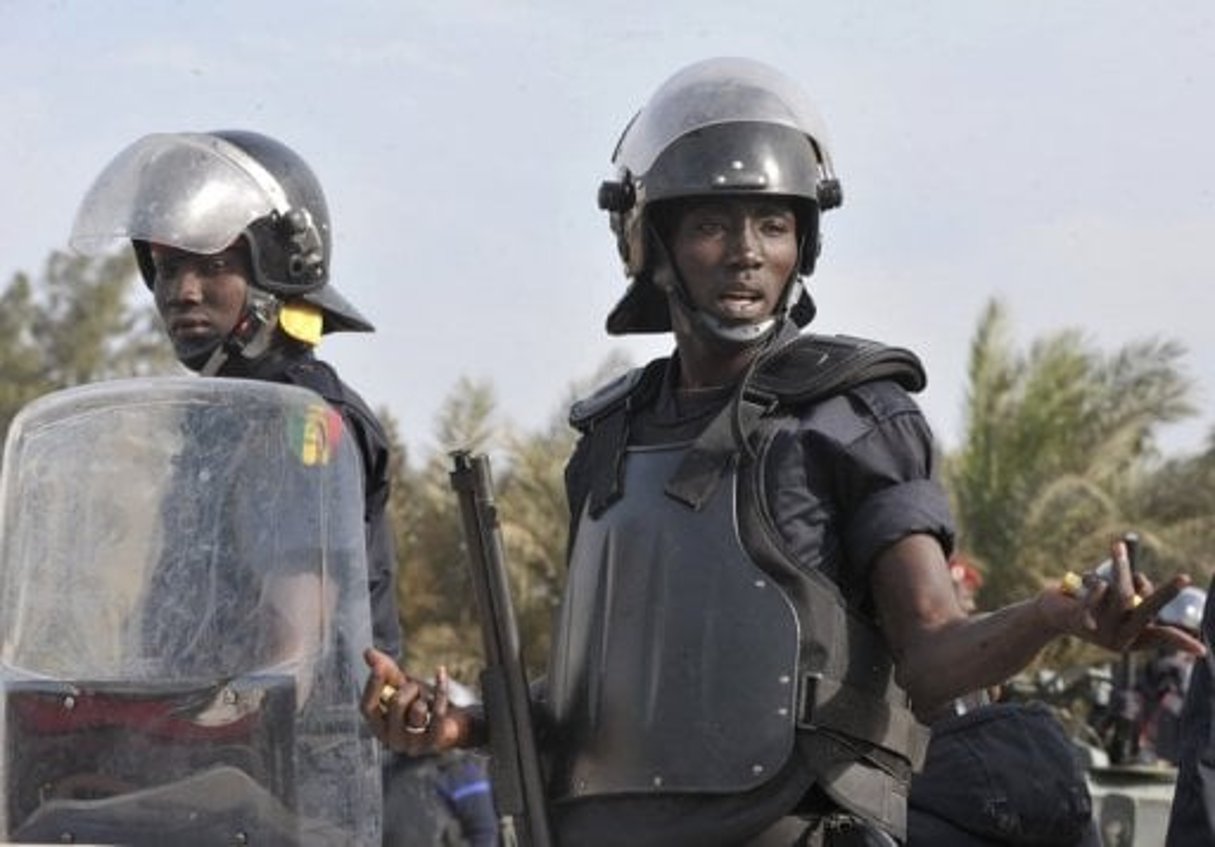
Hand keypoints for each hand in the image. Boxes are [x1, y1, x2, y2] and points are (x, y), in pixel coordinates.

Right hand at [360, 648, 468, 754]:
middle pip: (396, 705)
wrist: (451, 727)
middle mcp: (392, 740)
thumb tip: (368, 651)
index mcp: (378, 728)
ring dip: (424, 695)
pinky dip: (440, 688)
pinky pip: (438, 712)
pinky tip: (441, 671)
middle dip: (408, 687)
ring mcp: (414, 745)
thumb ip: (386, 671)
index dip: (372, 686)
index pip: (367, 707)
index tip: (379, 666)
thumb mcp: (401, 687)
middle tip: (415, 686)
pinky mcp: (435, 742)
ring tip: (427, 698)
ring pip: (417, 711)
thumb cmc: (420, 706)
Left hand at [1041, 540, 1205, 655]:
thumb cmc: (1086, 605)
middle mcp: (1119, 638)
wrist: (1048, 614)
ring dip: (1120, 565)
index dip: (1180, 641)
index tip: (1202, 651)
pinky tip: (1084, 578)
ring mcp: (1100, 631)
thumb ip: (1130, 595)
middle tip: (1186, 577)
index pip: (1161, 638)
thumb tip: (1140, 582)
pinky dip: (1095, 578)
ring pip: (1121, 592)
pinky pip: (1098, 591)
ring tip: (1117, 546)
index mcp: (1131, 638)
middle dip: (1166, 593)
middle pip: (1148, 612)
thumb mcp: (1111, 601)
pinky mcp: (1082, 620)